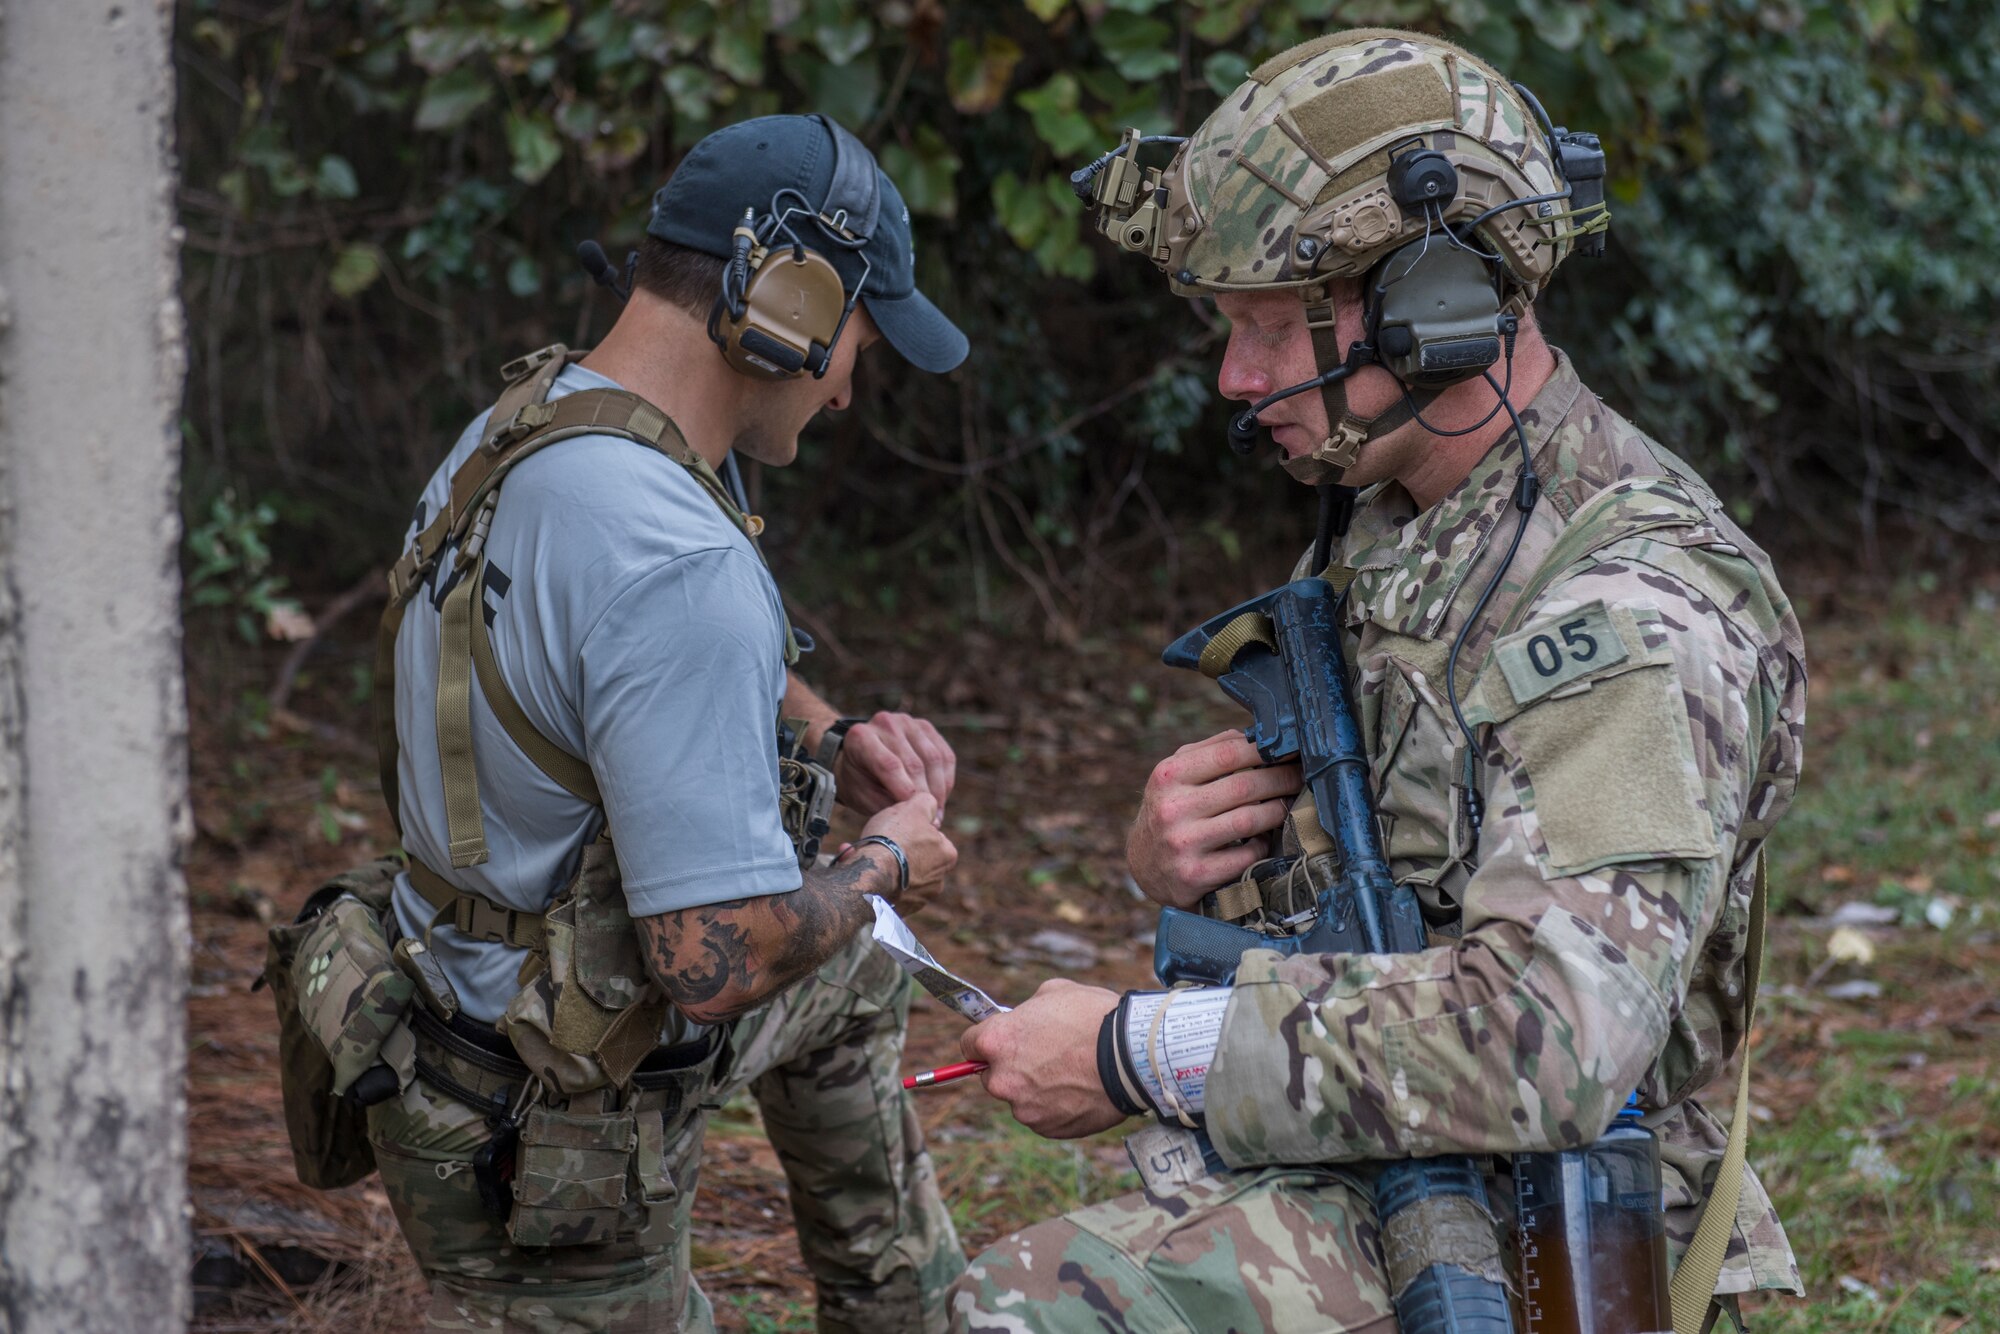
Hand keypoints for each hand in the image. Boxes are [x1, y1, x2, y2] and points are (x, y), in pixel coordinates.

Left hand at [836, 711, 955, 815]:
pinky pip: (945, 756)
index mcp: (861, 738)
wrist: (858, 758)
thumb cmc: (859, 782)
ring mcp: (907, 722)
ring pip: (934, 759)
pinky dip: (946, 780)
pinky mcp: (926, 727)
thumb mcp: (861, 795)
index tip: (914, 813)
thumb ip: (884, 803)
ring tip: (937, 814)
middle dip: (925, 795)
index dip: (904, 790)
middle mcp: (885, 723)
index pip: (889, 764)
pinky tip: (942, 798)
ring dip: (939, 791)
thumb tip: (914, 814)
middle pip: (914, 763)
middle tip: (930, 823)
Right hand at [855, 794, 955, 908]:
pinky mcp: (895, 911)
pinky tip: (851, 864)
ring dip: (877, 862)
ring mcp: (916, 899)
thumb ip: (927, 802)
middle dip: (891, 847)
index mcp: (947, 856)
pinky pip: (880, 890)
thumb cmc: (894, 839)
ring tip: (856, 851)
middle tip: (873, 838)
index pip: (932, 837)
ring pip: (894, 874)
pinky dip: (868, 878)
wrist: (871, 874)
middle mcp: (937, 882)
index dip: (911, 828)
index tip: (895, 825)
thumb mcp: (914, 807)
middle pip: (912, 857)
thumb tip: (928, 804)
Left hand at [962, 979, 1124, 1139]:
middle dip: (1013, 1067)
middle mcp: (1001, 1079)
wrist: (1131, 1056)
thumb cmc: (1093, 1017)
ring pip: (1021, 1098)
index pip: (969, 1045)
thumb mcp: (1054, 992)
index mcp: (996, 1041)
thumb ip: (1027, 1010)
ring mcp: (1023, 1108)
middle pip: (993, 1075)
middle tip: (1045, 1056)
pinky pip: (1043, 1116)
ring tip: (1071, 1073)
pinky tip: (1079, 1090)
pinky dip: (1055, 1107)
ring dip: (1036, 1089)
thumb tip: (1023, 1020)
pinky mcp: (1046, 1128)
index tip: (1000, 1042)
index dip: (986, 1041)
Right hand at [1128, 730, 1300, 909]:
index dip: (1265, 750)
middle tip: (1298, 777)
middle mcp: (1171, 808)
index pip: (1227, 754)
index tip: (1288, 749)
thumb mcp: (1176, 775)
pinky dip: (1262, 844)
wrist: (1143, 864)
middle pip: (1243, 786)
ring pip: (1248, 820)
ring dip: (1276, 810)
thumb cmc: (1170, 809)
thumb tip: (1257, 734)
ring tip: (1286, 804)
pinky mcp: (1196, 875)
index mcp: (1168, 776)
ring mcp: (1182, 843)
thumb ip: (1210, 750)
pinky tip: (1264, 838)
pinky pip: (1246, 855)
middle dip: (1280, 779)